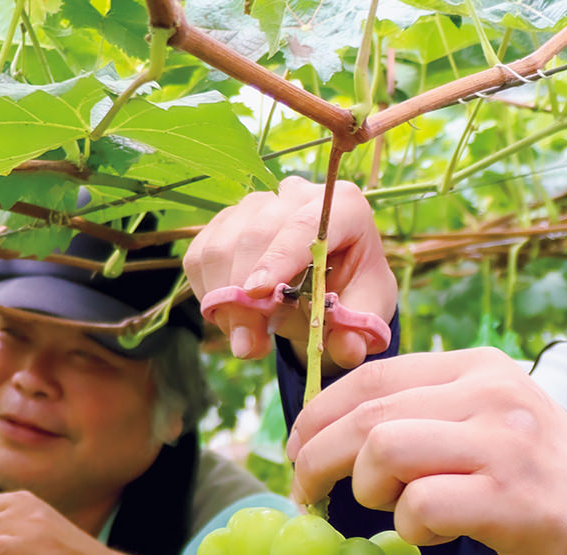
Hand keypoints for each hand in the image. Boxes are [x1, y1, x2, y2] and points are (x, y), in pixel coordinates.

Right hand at [183, 176, 397, 369]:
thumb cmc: (353, 292)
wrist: (329, 287)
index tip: (257, 293)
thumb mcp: (366, 313)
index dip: (278, 257)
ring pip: (221, 246)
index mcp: (344, 205)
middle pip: (256, 234)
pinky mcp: (224, 223)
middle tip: (249, 344)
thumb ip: (358, 331)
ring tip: (247, 340)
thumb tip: (347, 349)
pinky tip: (233, 319)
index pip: (304, 223)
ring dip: (224, 300)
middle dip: (245, 294)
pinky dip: (209, 294)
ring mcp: (255, 204)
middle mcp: (296, 194)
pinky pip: (200, 257)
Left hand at [285, 348, 566, 554]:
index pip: (373, 376)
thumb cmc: (546, 486)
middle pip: (367, 411)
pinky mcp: (510, 497)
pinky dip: (408, 528)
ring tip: (385, 512)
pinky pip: (421, 505)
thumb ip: (432, 416)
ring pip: (384, 449)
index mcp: (480, 368)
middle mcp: (491, 393)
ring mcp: (502, 442)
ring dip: (365, 489)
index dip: (319, 414)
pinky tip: (429, 536)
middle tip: (306, 493)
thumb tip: (339, 431)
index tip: (297, 449)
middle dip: (317, 455)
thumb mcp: (495, 424)